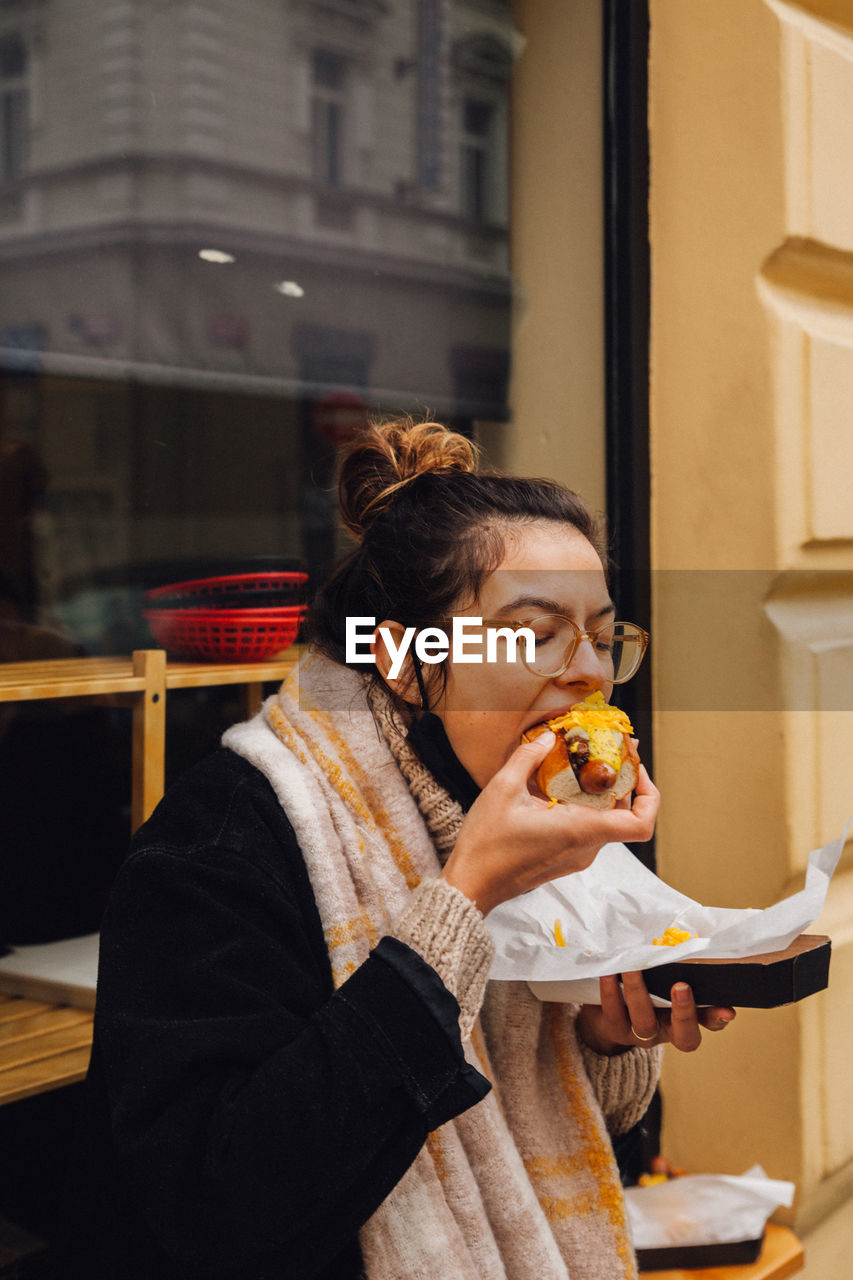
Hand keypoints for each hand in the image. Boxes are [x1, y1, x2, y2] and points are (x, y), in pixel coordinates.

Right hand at [441, 731, 659, 915]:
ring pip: (605, 820)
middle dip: (621, 780)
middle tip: (608, 749)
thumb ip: (528, 757)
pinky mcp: (564, 858)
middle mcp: (586, 847)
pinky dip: (583, 805)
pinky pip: (587, 828)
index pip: (641, 824)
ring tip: (580, 763)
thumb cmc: (487, 844)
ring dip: (600, 792)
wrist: (471, 885)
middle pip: (623, 814)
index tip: (636, 769)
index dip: (650, 795)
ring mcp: (577, 856)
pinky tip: (558, 786)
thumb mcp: (503, 789)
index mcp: (581, 831)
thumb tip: (547, 737)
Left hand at [576, 971, 735, 1055]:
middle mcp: (667, 1031)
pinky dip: (611, 990)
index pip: (710, 1022)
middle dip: (684, 1011)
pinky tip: (610, 972)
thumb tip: (688, 937)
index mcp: (685, 1018)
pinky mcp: (615, 1029)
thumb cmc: (643, 984)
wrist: (605, 1012)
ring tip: (633, 967)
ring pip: (645, 1021)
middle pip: (684, 1035)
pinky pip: (614, 1013)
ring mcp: (641, 1034)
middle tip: (681, 985)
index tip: (728, 1010)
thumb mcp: (662, 977)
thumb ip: (678, 965)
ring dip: (639, 992)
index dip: (719, 1018)